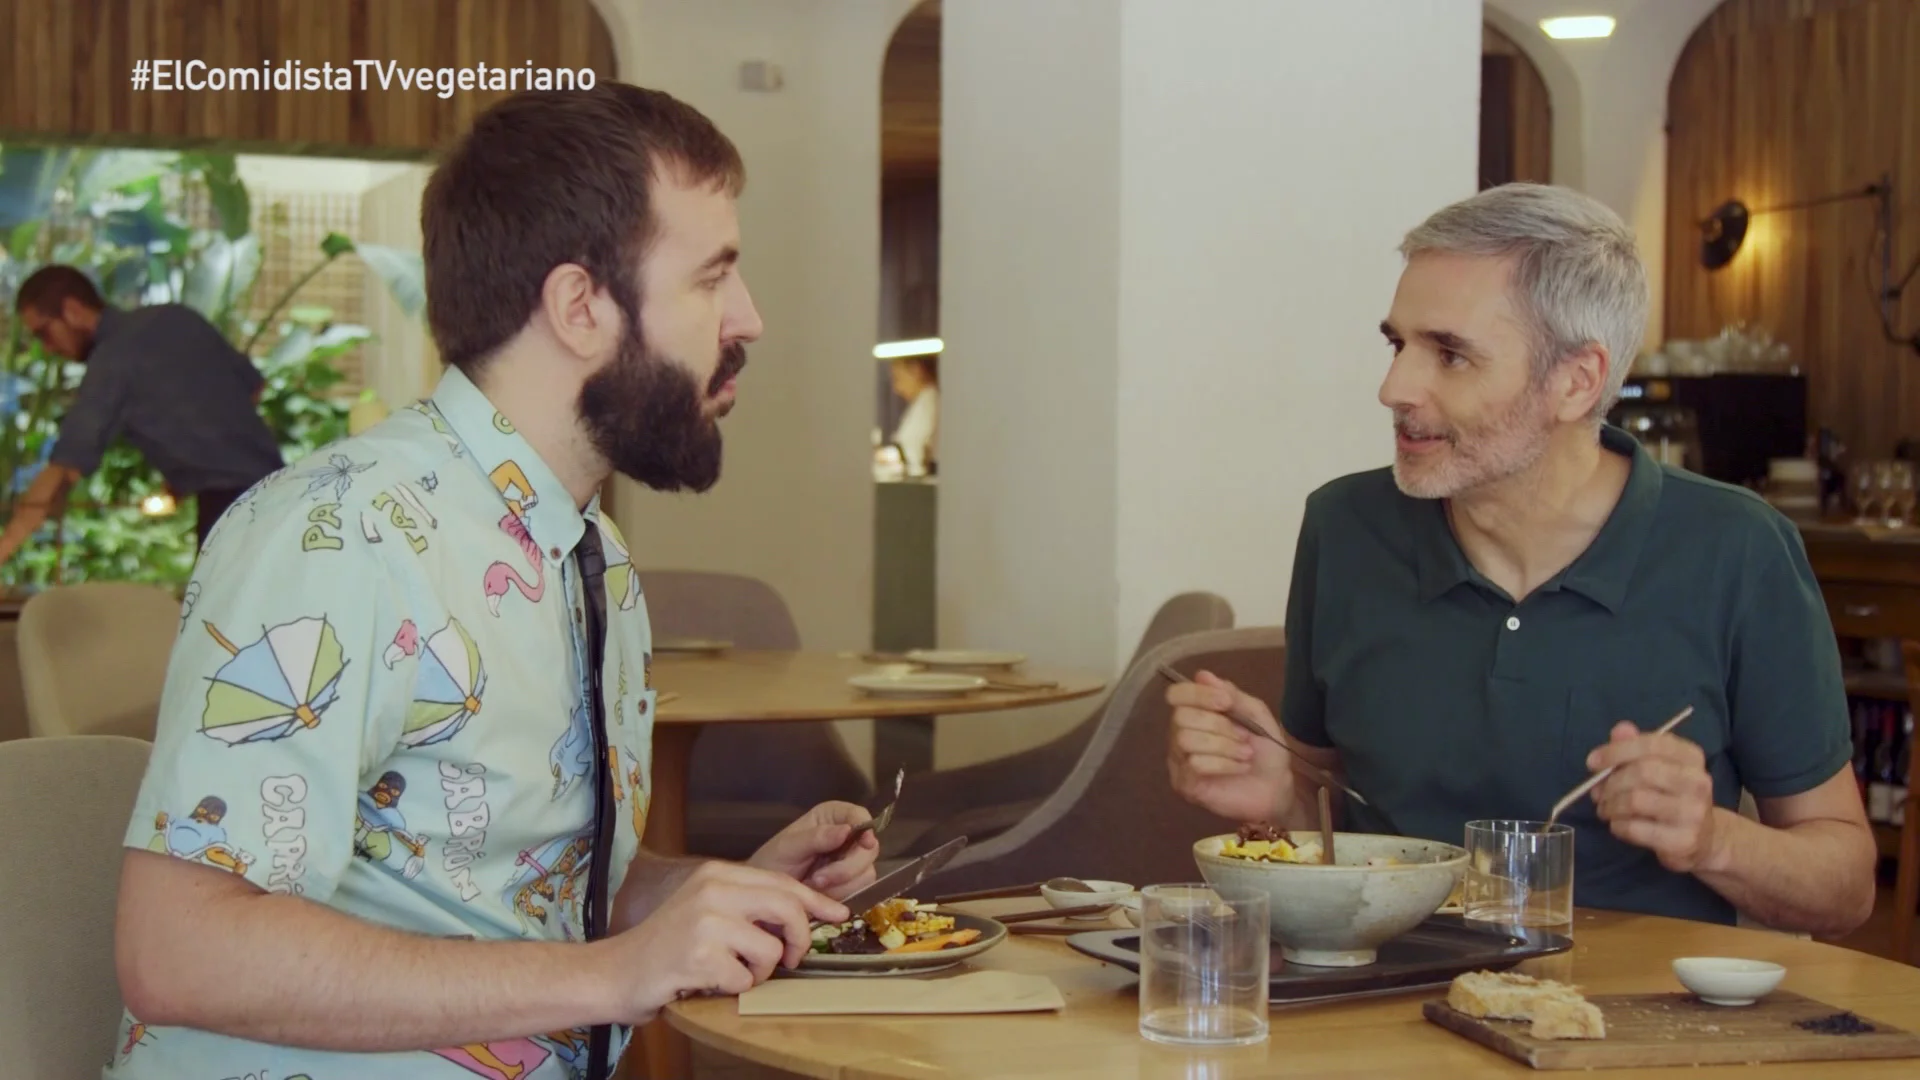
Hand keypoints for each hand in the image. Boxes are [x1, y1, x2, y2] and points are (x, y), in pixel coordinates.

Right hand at [608, 860, 847, 1022]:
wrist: (618, 972)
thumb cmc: (668, 945)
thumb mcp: (707, 908)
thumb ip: (748, 905)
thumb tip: (806, 914)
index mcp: (717, 874)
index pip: (782, 882)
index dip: (816, 901)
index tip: (840, 913)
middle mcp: (713, 890)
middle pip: (787, 907)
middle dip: (801, 938)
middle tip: (793, 959)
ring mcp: (706, 922)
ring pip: (770, 949)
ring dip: (760, 971)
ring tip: (731, 971)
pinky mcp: (700, 956)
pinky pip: (746, 979)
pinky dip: (734, 988)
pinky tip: (708, 982)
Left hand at [746, 801, 879, 898]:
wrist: (767, 893)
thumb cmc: (772, 862)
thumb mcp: (788, 846)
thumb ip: (816, 837)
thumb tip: (846, 831)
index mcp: (831, 817)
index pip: (858, 815)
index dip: (866, 828)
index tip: (864, 842)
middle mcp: (846, 836)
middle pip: (869, 848)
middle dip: (846, 868)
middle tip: (819, 879)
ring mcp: (850, 861)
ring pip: (866, 872)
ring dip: (841, 884)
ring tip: (814, 885)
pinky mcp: (851, 883)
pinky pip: (860, 890)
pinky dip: (841, 894)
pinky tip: (822, 894)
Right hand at [1166, 671, 1293, 822]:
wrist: (1277, 787)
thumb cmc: (1265, 750)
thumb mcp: (1255, 714)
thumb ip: (1232, 694)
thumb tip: (1202, 675)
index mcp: (1195, 713)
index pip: (1176, 694)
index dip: (1199, 694)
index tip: (1227, 702)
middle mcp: (1180, 734)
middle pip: (1181, 717)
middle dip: (1218, 724)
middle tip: (1243, 736)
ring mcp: (1179, 761)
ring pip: (1186, 740)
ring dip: (1224, 746)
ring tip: (1245, 754)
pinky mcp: (1185, 785)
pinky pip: (1194, 764)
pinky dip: (1224, 764)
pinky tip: (1239, 768)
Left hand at [1587, 721, 1725, 872]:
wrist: (1705, 838)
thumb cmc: (1673, 796)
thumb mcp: (1658, 766)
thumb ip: (1636, 746)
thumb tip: (1620, 730)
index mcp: (1692, 757)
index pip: (1651, 744)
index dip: (1616, 751)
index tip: (1592, 762)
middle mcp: (1698, 782)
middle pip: (1641, 772)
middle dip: (1610, 782)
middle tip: (1597, 792)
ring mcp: (1693, 812)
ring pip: (1635, 800)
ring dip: (1610, 805)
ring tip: (1605, 809)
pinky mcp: (1683, 840)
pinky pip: (1636, 828)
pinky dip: (1618, 826)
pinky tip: (1618, 825)